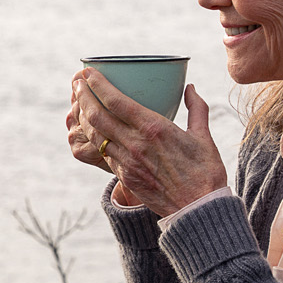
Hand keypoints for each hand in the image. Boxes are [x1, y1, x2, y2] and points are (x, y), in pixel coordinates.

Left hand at [67, 73, 226, 216]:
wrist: (197, 210)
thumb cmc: (205, 172)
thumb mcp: (203, 137)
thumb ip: (196, 109)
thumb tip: (190, 88)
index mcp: (154, 128)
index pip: (116, 101)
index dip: (97, 84)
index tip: (87, 72)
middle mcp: (135, 143)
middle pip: (97, 115)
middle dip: (83, 95)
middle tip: (76, 81)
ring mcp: (126, 161)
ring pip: (95, 135)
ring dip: (83, 115)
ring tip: (79, 102)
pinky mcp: (124, 175)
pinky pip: (103, 152)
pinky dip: (93, 137)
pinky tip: (91, 128)